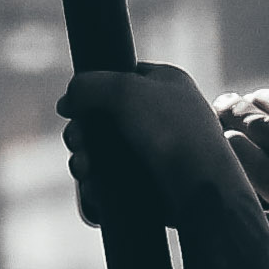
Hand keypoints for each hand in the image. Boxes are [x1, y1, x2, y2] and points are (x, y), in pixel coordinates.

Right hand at [55, 62, 251, 238]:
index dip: (91, 91)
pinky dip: (97, 184)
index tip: (73, 106)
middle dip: (81, 132)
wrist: (201, 190)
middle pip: (102, 119)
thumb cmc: (172, 132)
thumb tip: (67, 102)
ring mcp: (153, 151)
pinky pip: (112, 180)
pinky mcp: (148, 183)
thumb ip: (88, 85)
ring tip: (83, 169)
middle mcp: (159, 116)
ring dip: (84, 159)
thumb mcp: (126, 90)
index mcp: (164, 84)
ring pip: (103, 152)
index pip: (118, 78)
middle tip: (77, 143)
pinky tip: (92, 189)